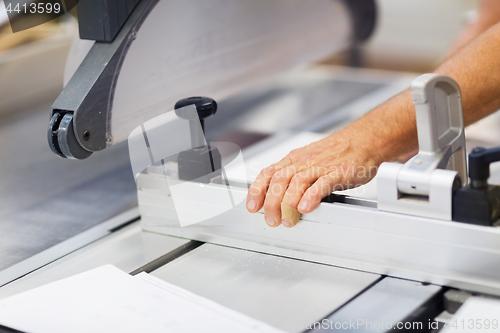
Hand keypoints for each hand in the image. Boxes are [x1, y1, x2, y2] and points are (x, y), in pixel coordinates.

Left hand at [246, 127, 381, 227]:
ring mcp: (321, 166)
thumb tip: (278, 194)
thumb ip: (294, 175)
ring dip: (288, 203)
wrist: (366, 139)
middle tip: (271, 219)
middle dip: (271, 202)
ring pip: (297, 182)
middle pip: (280, 180)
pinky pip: (322, 184)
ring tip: (287, 219)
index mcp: (295, 159)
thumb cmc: (339, 151)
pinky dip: (311, 197)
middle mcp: (305, 162)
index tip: (252, 207)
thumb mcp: (309, 160)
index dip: (257, 190)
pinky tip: (305, 208)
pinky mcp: (338, 172)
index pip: (269, 173)